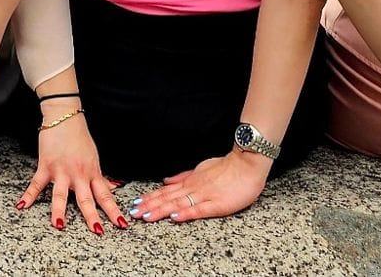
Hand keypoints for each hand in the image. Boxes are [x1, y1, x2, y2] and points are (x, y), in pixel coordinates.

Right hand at [17, 109, 124, 233]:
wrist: (64, 116)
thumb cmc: (79, 137)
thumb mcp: (94, 158)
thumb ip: (100, 176)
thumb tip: (113, 187)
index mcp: (92, 173)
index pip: (106, 196)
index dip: (113, 211)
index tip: (121, 225)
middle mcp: (78, 174)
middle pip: (86, 199)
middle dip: (92, 217)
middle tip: (97, 231)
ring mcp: (61, 171)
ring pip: (61, 195)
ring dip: (60, 211)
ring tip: (59, 225)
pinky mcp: (46, 166)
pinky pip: (36, 183)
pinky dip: (29, 195)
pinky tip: (22, 205)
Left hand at [132, 149, 268, 222]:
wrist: (247, 164)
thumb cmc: (227, 167)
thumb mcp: (200, 168)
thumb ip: (183, 177)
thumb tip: (166, 181)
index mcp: (189, 182)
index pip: (165, 191)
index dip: (150, 198)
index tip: (136, 204)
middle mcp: (193, 188)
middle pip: (167, 198)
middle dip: (149, 206)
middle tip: (134, 213)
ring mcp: (204, 195)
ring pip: (178, 204)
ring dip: (161, 210)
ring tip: (147, 216)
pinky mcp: (216, 204)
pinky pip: (198, 209)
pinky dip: (186, 213)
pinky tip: (175, 217)